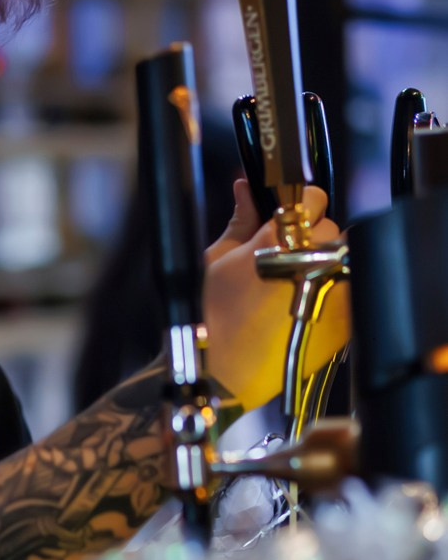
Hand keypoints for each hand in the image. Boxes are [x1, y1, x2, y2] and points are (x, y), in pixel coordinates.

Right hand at [202, 180, 350, 413]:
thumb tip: (245, 189)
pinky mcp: (343, 319)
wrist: (225, 370)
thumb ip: (240, 220)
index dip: (303, 204)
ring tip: (296, 282)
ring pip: (341, 258)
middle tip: (289, 254)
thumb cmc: (214, 316)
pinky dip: (330, 291)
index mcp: (278, 240)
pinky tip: (303, 303)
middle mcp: (312, 261)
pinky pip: (346, 290)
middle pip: (331, 227)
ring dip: (324, 262)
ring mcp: (332, 291)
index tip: (294, 216)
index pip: (314, 198)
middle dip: (312, 235)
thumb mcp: (216, 260)